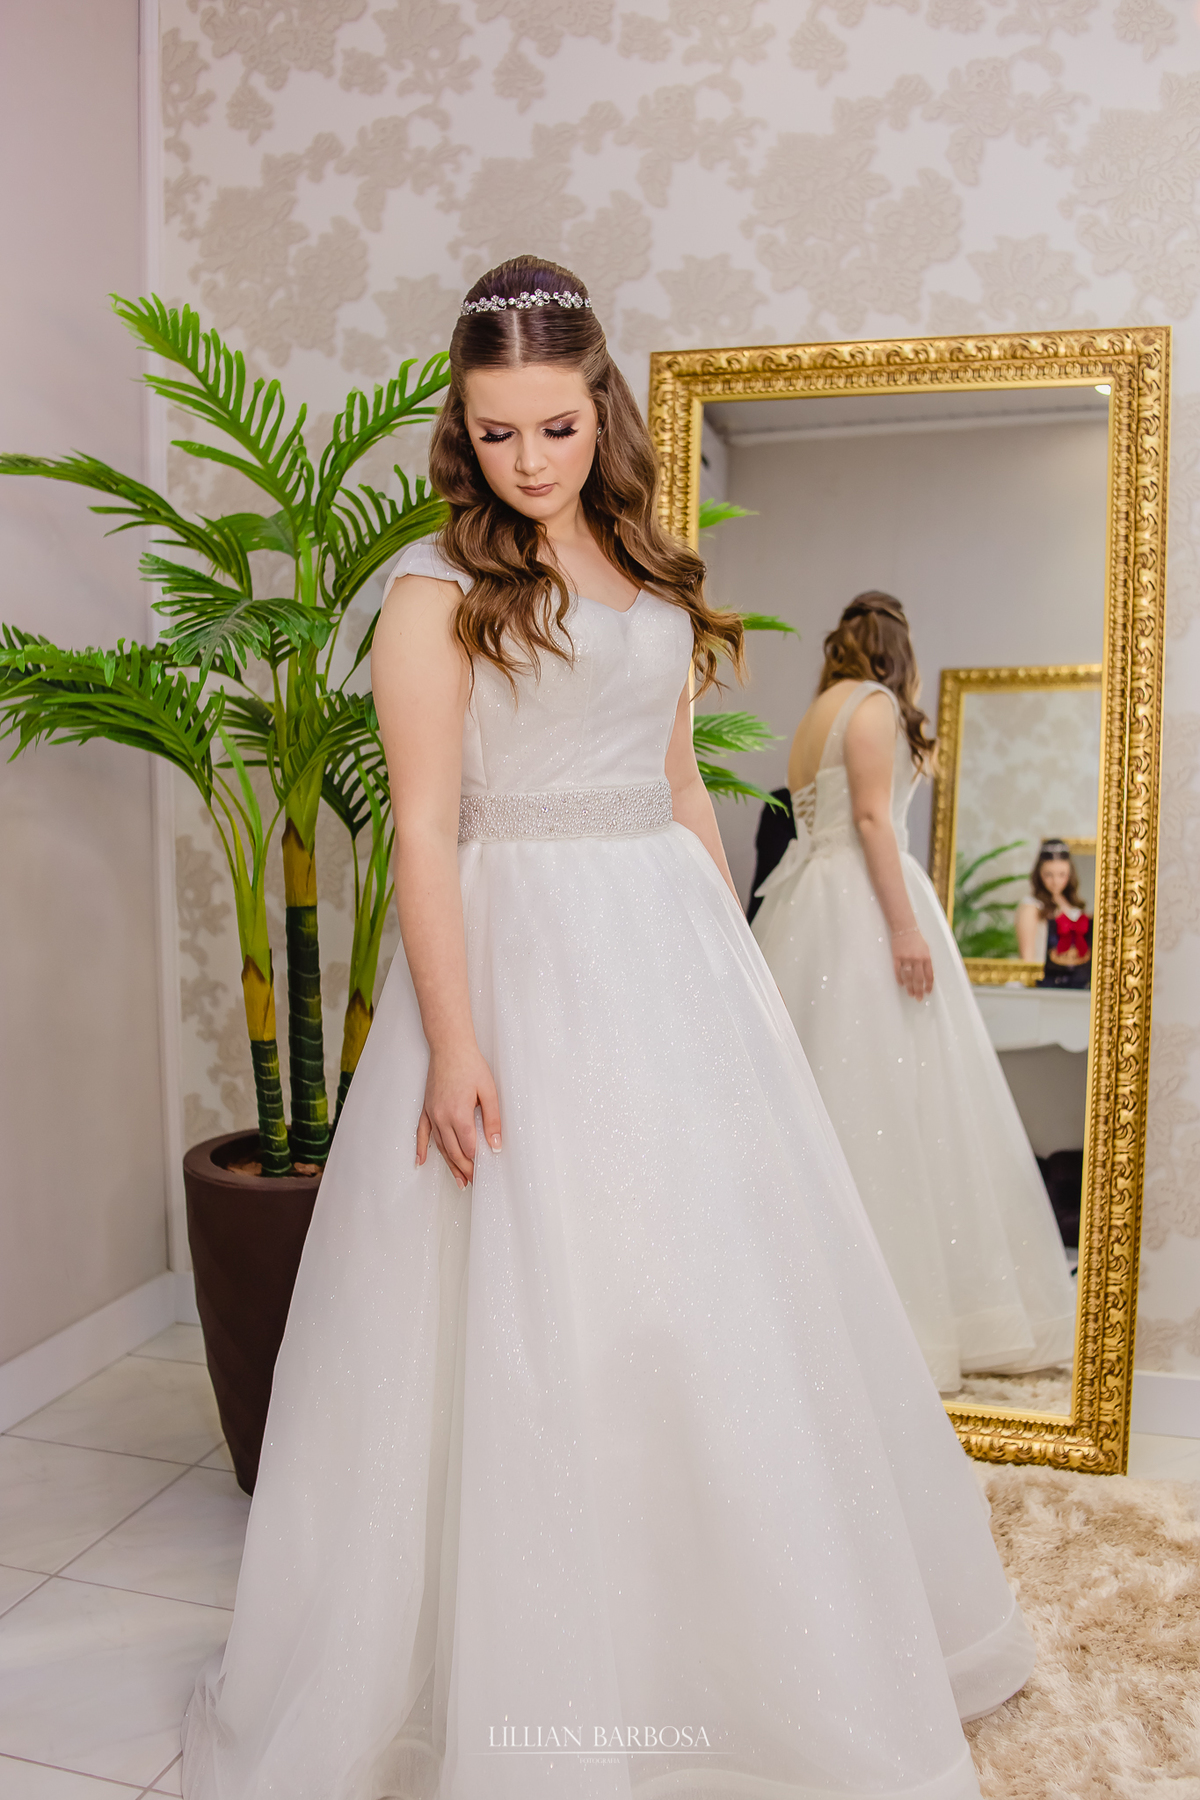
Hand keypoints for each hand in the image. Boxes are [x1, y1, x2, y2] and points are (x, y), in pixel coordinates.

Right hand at [417, 1041, 501, 1187]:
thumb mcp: (489, 1092)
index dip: (477, 1162)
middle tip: (474, 1181)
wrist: (450, 1047)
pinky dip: (421, 1149)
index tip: (485, 1172)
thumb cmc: (470, 1065)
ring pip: (440, 1146)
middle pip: (453, 1151)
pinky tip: (420, 1162)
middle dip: (465, 1169)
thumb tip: (496, 1144)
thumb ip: (493, 1120)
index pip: (468, 1146)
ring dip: (449, 1165)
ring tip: (459, 1180)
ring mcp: (432, 1114)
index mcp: (459, 1113)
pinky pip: (422, 1133)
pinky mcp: (427, 1109)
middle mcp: (442, 1117)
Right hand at [892, 924, 933, 1000]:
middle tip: (919, 998)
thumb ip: (927, 962)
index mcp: (926, 958)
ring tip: (911, 994)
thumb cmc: (916, 939)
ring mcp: (906, 958)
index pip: (929, 975)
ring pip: (908, 977)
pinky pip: (898, 971)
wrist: (905, 928)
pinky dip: (900, 979)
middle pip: (918, 979)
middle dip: (919, 990)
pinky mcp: (897, 957)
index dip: (929, 985)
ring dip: (910, 987)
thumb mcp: (926, 950)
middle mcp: (917, 959)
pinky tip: (902, 985)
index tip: (928, 992)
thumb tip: (927, 976)